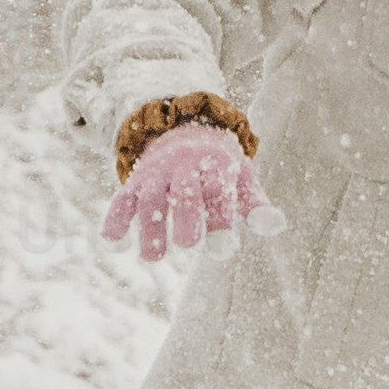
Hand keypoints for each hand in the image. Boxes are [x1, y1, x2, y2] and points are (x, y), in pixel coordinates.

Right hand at [105, 122, 261, 262]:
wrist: (185, 131)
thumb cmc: (220, 169)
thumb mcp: (241, 179)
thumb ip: (256, 204)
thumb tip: (275, 224)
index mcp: (215, 166)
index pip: (219, 191)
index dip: (222, 217)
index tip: (225, 248)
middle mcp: (184, 167)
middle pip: (184, 191)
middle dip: (186, 216)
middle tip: (189, 244)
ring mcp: (157, 174)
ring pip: (150, 198)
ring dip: (149, 226)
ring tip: (153, 257)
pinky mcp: (135, 183)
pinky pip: (121, 199)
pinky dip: (115, 218)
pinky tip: (112, 242)